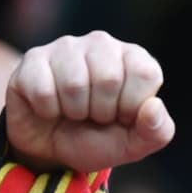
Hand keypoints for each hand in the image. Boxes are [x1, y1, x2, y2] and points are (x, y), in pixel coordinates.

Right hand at [5, 31, 173, 173]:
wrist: (51, 148)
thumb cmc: (99, 139)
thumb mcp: (135, 144)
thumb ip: (157, 131)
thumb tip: (154, 106)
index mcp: (135, 59)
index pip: (145, 73)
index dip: (131, 106)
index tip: (121, 116)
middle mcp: (103, 44)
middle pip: (108, 78)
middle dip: (101, 111)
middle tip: (94, 116)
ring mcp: (67, 47)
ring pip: (73, 84)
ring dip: (74, 111)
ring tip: (73, 111)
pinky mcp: (34, 58)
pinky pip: (42, 90)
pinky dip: (47, 111)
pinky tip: (49, 108)